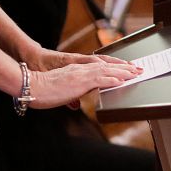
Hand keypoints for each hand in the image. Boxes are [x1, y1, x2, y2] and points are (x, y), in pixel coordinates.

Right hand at [27, 58, 142, 108]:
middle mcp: (81, 70)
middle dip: (124, 68)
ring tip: (136, 73)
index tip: (127, 70)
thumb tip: (75, 104)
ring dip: (123, 72)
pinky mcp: (79, 81)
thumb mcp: (60, 93)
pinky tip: (121, 80)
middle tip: (139, 69)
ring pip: (106, 70)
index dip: (115, 68)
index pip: (100, 67)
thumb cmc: (42, 91)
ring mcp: (80, 74)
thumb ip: (70, 96)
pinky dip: (111, 79)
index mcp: (77, 71)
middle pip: (107, 66)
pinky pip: (99, 79)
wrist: (31, 87)